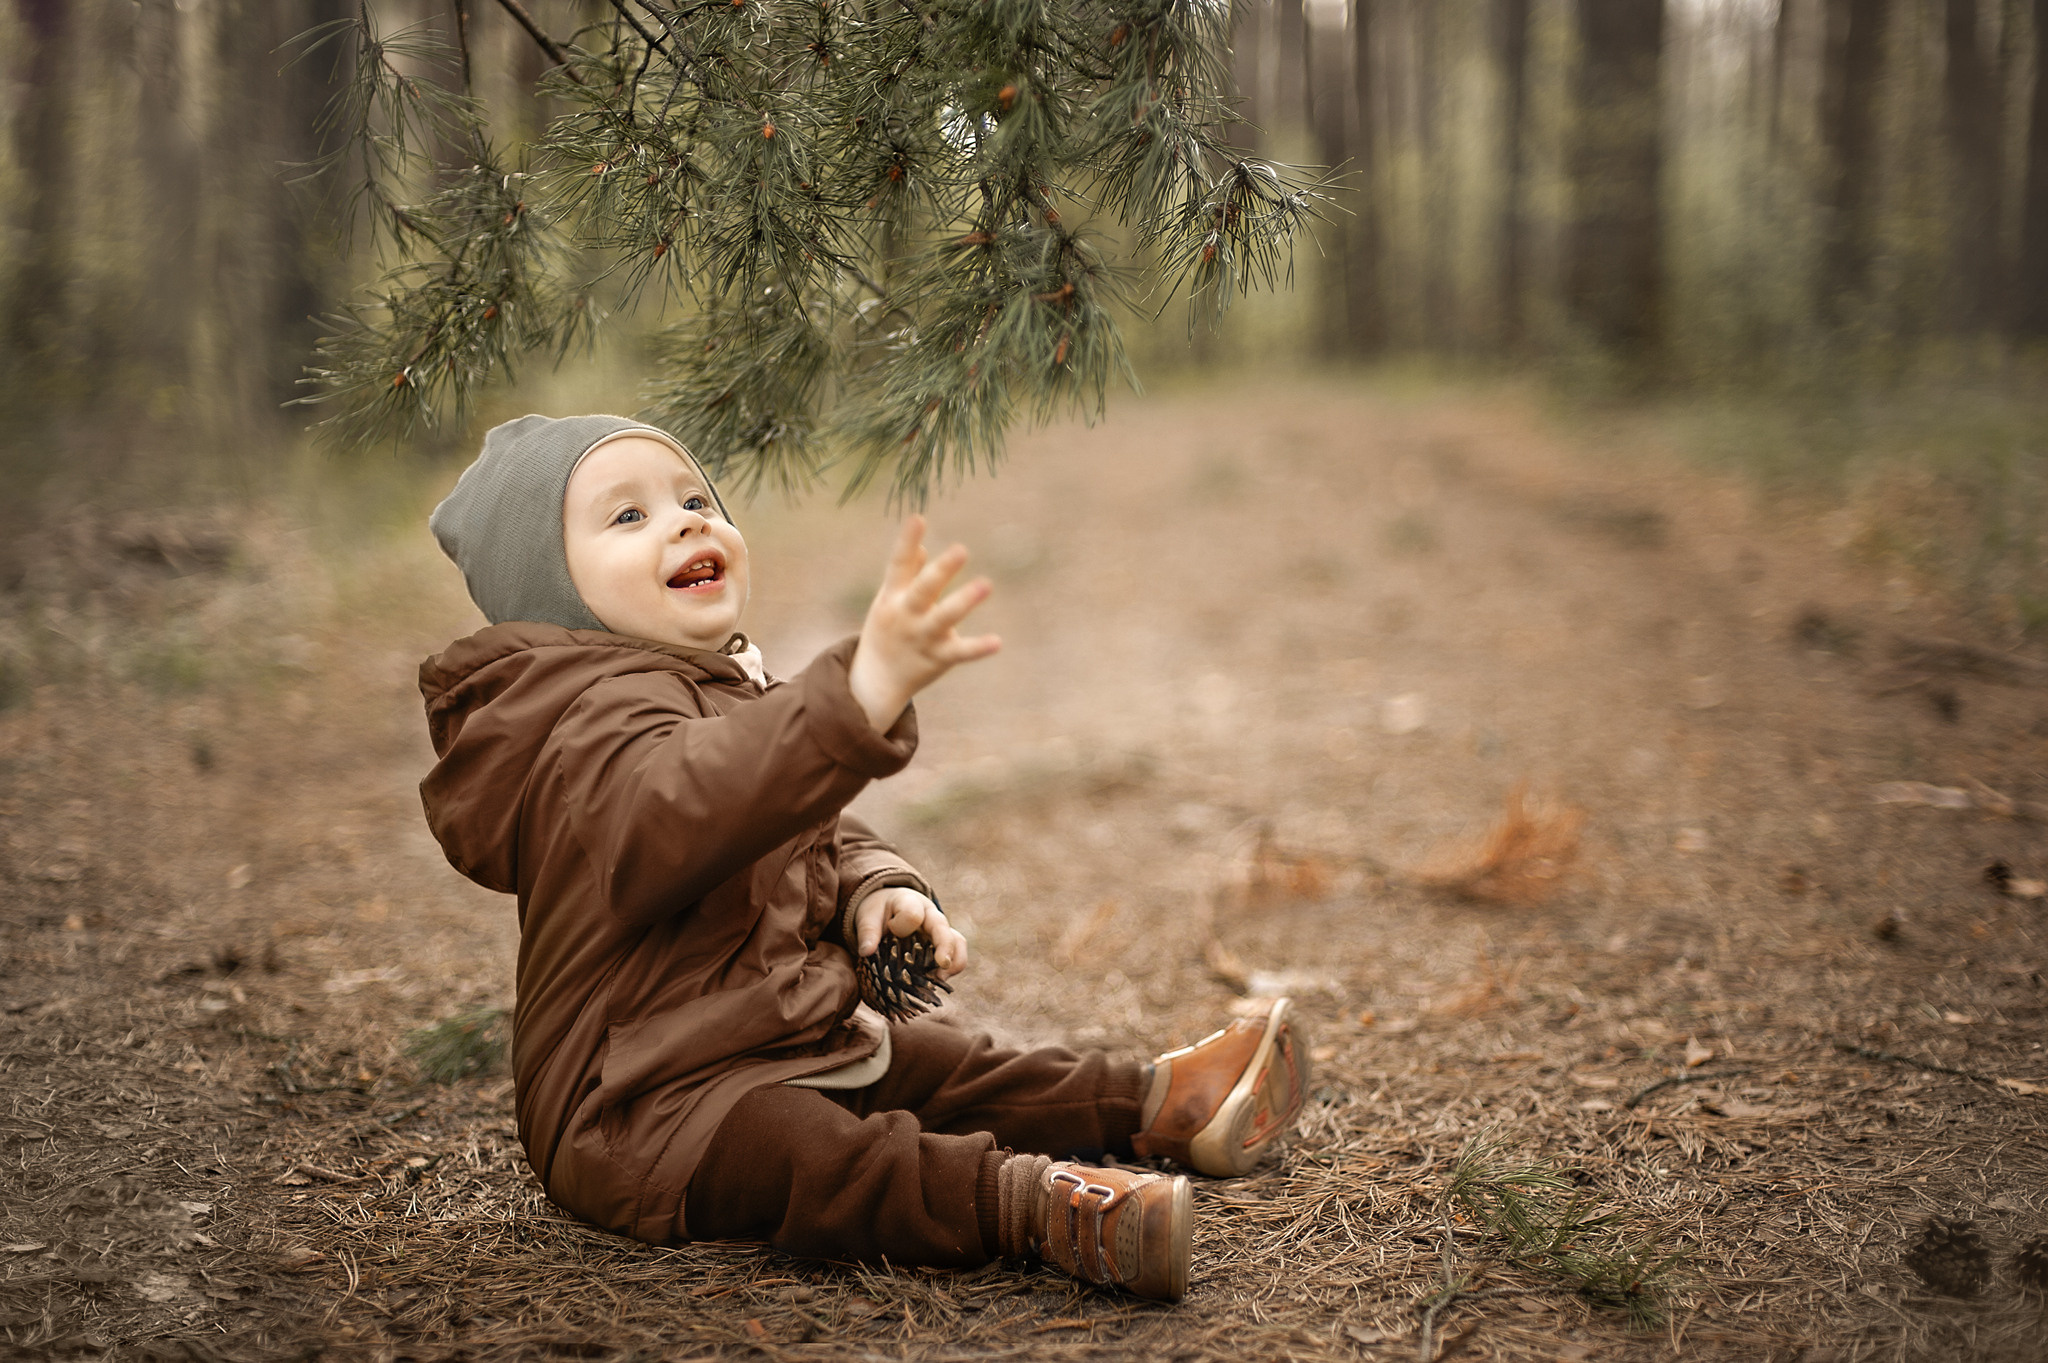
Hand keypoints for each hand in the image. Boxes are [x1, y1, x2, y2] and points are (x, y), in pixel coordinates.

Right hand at [847, 515, 1000, 732]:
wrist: (874, 680)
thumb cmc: (887, 630)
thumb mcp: (889, 600)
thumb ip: (905, 574)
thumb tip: (922, 547)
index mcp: (893, 596)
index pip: (898, 565)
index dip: (907, 541)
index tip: (918, 518)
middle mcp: (907, 615)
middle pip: (924, 590)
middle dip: (941, 571)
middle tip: (961, 550)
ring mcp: (923, 637)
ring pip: (944, 618)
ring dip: (964, 601)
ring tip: (986, 584)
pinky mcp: (939, 658)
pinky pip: (960, 652)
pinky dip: (978, 648)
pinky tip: (998, 642)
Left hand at [853, 887, 969, 977]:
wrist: (890, 909)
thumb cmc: (880, 912)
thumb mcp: (868, 916)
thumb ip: (868, 931)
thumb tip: (866, 952)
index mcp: (910, 903)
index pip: (912, 914)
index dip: (902, 925)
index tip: (891, 930)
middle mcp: (930, 915)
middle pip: (943, 927)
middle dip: (945, 946)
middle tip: (942, 965)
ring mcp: (940, 931)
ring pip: (957, 942)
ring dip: (953, 962)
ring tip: (939, 980)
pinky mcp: (944, 945)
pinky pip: (958, 955)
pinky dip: (952, 970)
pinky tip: (937, 982)